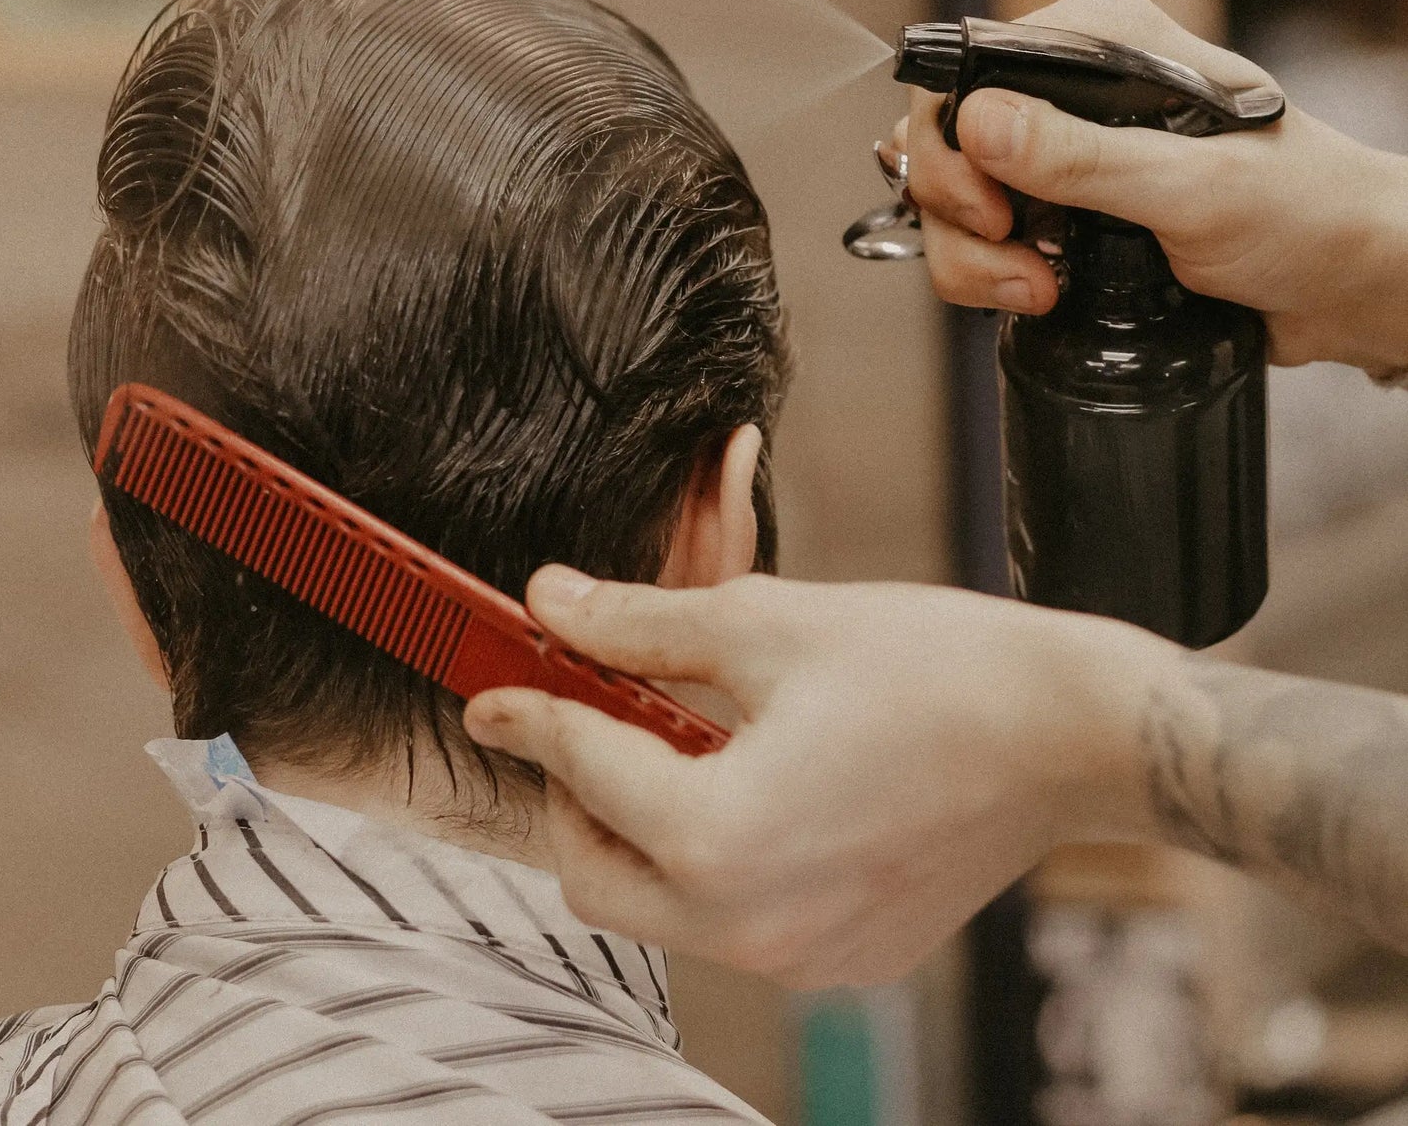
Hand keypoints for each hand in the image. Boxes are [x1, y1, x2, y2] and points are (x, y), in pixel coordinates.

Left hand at [464, 566, 1178, 988]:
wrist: (1070, 731)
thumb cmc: (934, 669)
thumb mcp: (765, 625)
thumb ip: (640, 624)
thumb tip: (552, 604)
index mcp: (717, 840)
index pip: (579, 772)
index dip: (526, 718)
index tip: (492, 694)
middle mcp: (749, 927)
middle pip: (596, 877)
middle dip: (570, 797)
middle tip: (583, 721)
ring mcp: (802, 958)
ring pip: (663, 906)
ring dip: (642, 831)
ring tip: (674, 745)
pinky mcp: (846, 957)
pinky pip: (737, 923)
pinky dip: (714, 862)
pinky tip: (752, 788)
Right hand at [900, 0, 1407, 372]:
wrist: (1343, 283)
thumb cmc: (1304, 215)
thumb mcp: (1193, 189)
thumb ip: (1084, 158)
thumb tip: (979, 121)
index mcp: (1106, 43)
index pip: (972, 65)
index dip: (954, 140)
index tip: (990, 205)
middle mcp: (1072, 92)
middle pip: (944, 138)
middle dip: (961, 211)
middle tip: (1013, 251)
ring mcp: (1060, 158)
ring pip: (952, 199)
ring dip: (974, 258)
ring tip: (1040, 288)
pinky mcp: (1057, 214)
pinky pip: (977, 241)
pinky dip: (989, 277)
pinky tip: (1041, 293)